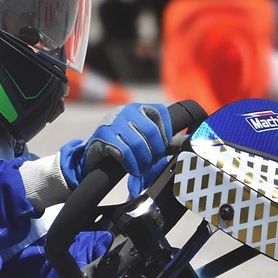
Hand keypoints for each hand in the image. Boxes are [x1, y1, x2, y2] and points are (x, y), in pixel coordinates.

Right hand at [59, 103, 173, 193]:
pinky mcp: (103, 135)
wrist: (94, 152)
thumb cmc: (123, 146)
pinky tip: (133, 169)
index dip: (166, 135)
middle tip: (153, 163)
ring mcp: (114, 121)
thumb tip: (183, 144)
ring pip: (137, 143)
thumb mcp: (142, 138)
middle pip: (151, 131)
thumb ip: (160, 140)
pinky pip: (123, 152)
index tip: (164, 150)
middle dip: (155, 152)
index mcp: (140, 108)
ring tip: (143, 169)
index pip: (161, 114)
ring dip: (144, 161)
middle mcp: (127, 110)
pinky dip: (132, 164)